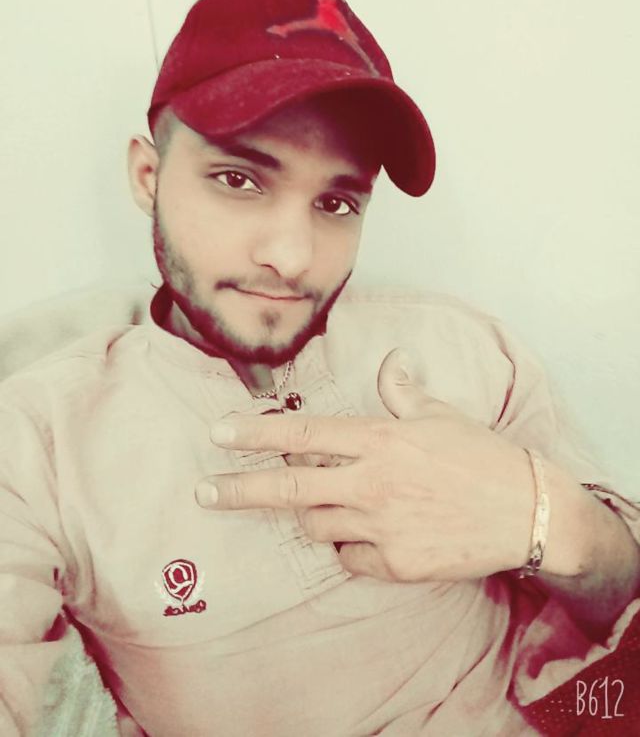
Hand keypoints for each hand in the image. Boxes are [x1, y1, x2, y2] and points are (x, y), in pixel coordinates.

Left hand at [196, 349, 563, 582]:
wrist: (527, 511)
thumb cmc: (482, 456)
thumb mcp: (442, 415)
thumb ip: (403, 393)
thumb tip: (390, 362)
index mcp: (380, 439)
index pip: (304, 433)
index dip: (256, 434)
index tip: (219, 435)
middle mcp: (372, 482)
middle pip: (290, 487)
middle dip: (239, 490)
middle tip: (204, 493)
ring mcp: (382, 527)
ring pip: (318, 526)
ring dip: (315, 515)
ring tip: (338, 505)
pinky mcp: (396, 565)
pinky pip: (351, 558)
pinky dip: (352, 547)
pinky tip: (375, 535)